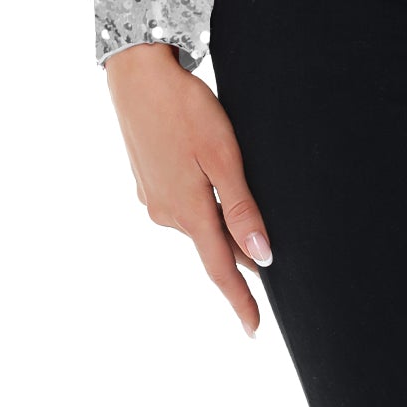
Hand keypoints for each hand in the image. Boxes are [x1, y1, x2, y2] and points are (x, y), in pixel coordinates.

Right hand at [104, 43, 272, 336]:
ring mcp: (153, 197)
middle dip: (238, 257)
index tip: (255, 330)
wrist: (137, 76)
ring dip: (221, 225)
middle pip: (213, 243)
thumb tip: (261, 258)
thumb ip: (241, 209)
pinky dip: (202, 203)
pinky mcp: (148, 180)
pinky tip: (211, 183)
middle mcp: (167, 213)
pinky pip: (183, 203)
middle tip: (269, 270)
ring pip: (198, 221)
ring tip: (247, 222)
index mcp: (188, 212)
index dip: (240, 300)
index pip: (220, 269)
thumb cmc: (186, 110)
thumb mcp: (223, 156)